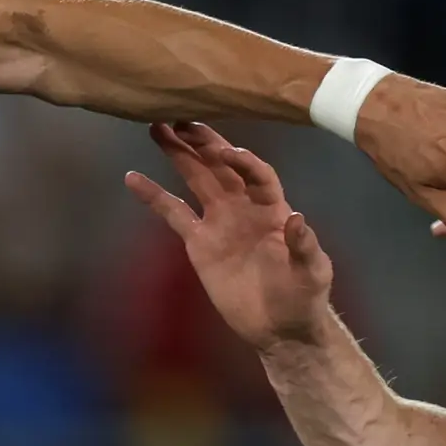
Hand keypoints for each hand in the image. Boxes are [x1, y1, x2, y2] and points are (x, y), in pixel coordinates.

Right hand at [125, 121, 334, 346]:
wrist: (280, 327)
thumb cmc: (303, 296)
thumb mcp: (312, 272)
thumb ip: (304, 246)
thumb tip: (296, 218)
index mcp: (273, 208)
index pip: (257, 174)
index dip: (244, 161)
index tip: (227, 152)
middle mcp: (244, 206)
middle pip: (221, 166)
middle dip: (203, 142)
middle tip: (181, 118)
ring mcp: (219, 222)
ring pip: (196, 180)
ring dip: (178, 154)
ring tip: (157, 127)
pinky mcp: (199, 243)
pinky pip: (173, 213)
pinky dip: (153, 196)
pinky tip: (132, 178)